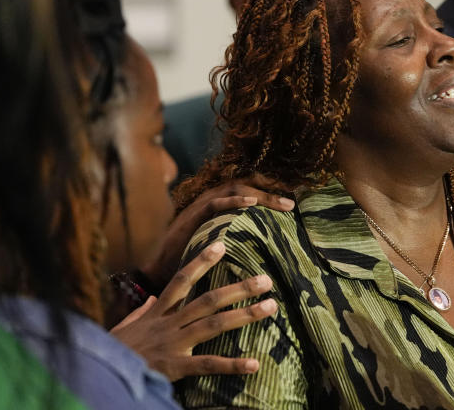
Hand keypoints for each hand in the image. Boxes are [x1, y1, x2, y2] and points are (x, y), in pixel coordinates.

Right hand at [112, 241, 277, 380]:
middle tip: (266, 279)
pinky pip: (208, 365)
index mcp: (157, 314)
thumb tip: (152, 299)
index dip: (201, 261)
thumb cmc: (113, 353)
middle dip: (238, 288)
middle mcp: (168, 324)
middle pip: (208, 300)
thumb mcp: (125, 329)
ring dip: (245, 315)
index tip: (222, 244)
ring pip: (214, 324)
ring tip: (271, 306)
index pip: (181, 281)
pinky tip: (254, 364)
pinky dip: (232, 365)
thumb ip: (141, 312)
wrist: (99, 376)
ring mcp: (173, 344)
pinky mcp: (175, 367)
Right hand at [141, 181, 293, 286]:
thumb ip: (240, 239)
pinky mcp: (191, 216)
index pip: (249, 188)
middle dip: (272, 187)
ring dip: (262, 194)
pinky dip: (234, 200)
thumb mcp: (221, 246)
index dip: (271, 189)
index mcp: (221, 205)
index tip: (294, 199)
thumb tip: (268, 246)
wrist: (158, 271)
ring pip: (234, 189)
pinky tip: (251, 203)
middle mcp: (211, 200)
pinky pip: (215, 203)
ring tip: (284, 203)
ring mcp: (201, 206)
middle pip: (246, 183)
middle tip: (295, 199)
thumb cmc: (191, 261)